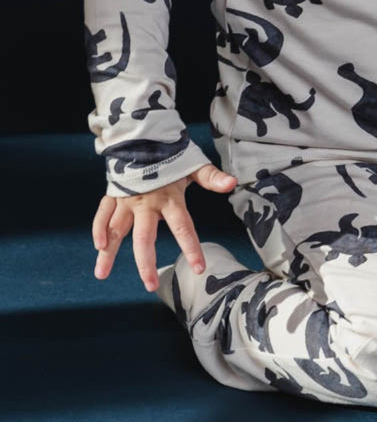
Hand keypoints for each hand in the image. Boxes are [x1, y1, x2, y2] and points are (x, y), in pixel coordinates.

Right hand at [92, 163, 236, 291]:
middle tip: (149, 285)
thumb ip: (212, 178)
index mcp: (170, 198)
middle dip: (146, 263)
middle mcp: (147, 203)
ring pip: (117, 230)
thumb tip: (233, 182)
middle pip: (145, 237)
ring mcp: (127, 200)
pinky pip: (103, 214)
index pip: (183, 227)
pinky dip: (98, 229)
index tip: (198, 268)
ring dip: (109, 252)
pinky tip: (98, 246)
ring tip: (102, 275)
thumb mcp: (195, 165)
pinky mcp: (113, 194)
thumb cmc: (173, 155)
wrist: (146, 136)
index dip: (191, 248)